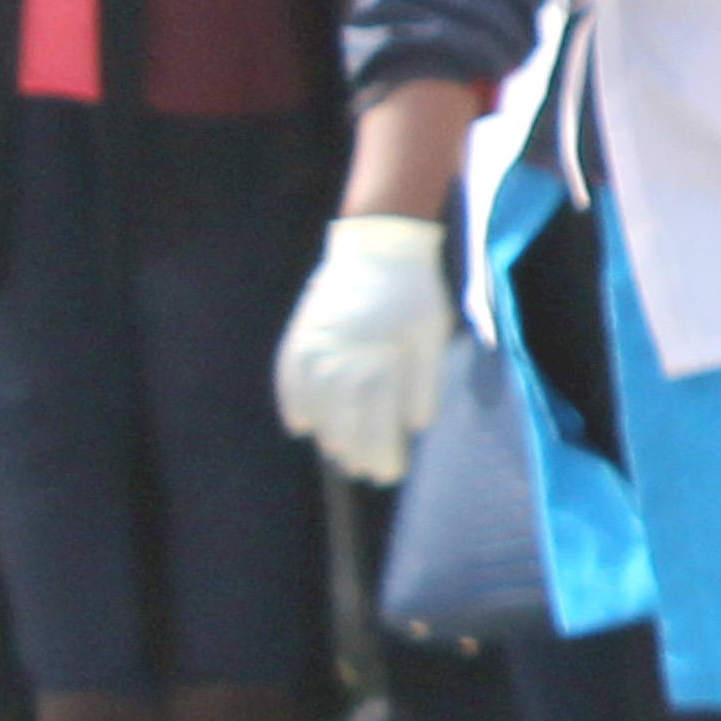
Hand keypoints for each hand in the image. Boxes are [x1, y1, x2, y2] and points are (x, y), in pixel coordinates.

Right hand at [272, 215, 453, 482]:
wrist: (379, 245)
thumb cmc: (415, 294)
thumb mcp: (431, 337)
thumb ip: (422, 384)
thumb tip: (415, 427)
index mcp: (378, 362)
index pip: (376, 423)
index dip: (382, 453)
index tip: (390, 474)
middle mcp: (341, 360)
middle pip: (344, 422)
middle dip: (356, 452)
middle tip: (367, 472)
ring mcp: (315, 348)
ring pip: (316, 406)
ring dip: (327, 435)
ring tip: (341, 456)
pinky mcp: (300, 335)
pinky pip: (288, 378)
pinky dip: (292, 404)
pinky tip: (301, 426)